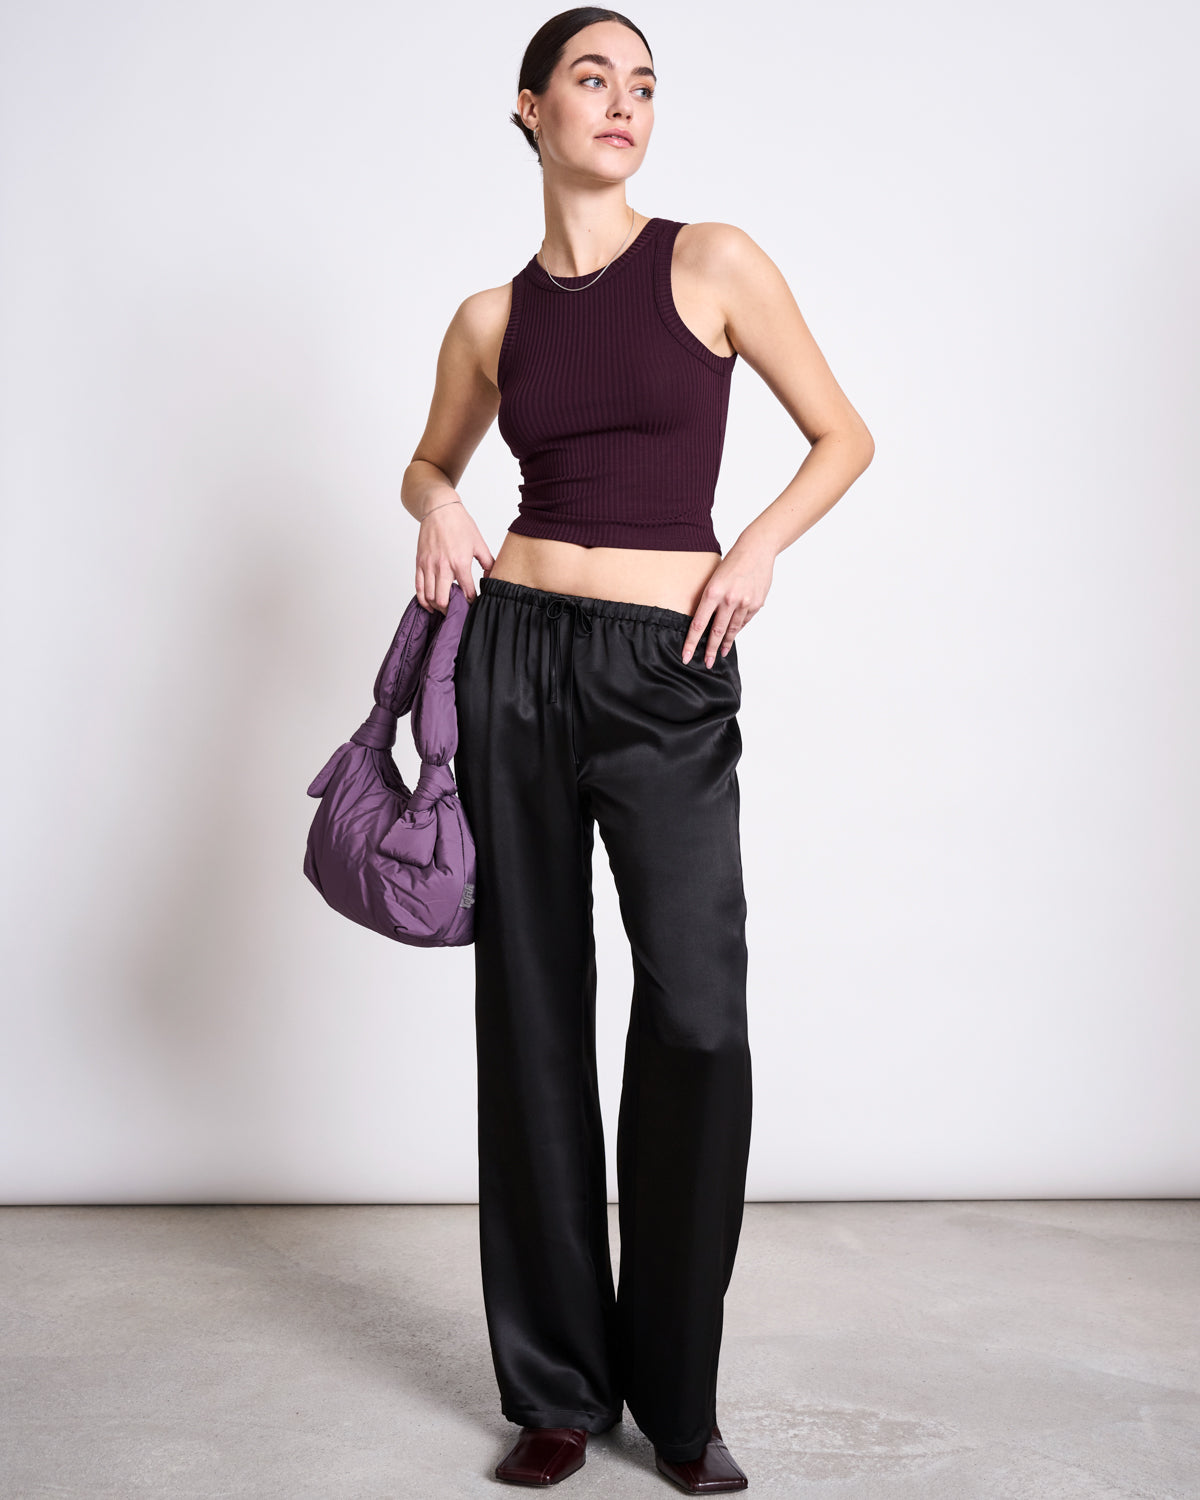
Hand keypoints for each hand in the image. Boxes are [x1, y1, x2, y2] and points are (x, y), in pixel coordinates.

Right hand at [416, 496, 494, 613]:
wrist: (439, 509)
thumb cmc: (460, 524)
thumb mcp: (479, 543)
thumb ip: (488, 563)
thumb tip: (491, 578)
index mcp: (460, 562)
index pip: (467, 592)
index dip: (472, 602)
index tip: (474, 605)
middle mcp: (442, 566)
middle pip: (443, 600)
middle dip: (451, 610)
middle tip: (457, 612)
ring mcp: (429, 565)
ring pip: (429, 596)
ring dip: (437, 607)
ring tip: (445, 610)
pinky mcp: (420, 563)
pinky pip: (418, 587)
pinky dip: (423, 600)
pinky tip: (429, 605)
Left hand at [682, 540, 774, 665]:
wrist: (757, 549)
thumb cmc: (732, 561)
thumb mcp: (714, 578)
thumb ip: (709, 599)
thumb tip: (703, 620)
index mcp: (713, 592)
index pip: (698, 624)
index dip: (691, 642)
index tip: (686, 656)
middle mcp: (728, 599)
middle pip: (716, 632)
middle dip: (710, 650)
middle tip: (706, 663)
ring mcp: (745, 603)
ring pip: (732, 629)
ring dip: (725, 643)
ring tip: (721, 654)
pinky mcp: (757, 604)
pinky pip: (744, 621)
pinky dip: (737, 628)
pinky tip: (733, 635)